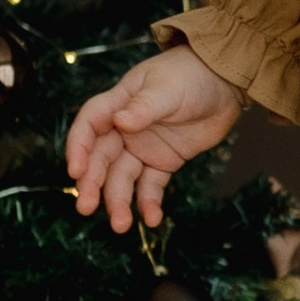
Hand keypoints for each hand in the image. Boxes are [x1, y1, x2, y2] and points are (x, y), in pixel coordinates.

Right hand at [66, 45, 243, 231]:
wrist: (223, 83)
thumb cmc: (190, 75)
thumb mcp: (166, 89)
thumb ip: (143, 108)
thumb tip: (120, 121)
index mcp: (118, 105)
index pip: (89, 126)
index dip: (78, 147)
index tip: (75, 171)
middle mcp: (124, 129)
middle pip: (101, 159)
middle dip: (92, 183)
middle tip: (86, 208)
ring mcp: (142, 147)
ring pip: (122, 178)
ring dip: (118, 201)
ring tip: (120, 225)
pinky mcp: (163, 162)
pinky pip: (151, 186)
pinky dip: (149, 203)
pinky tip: (152, 219)